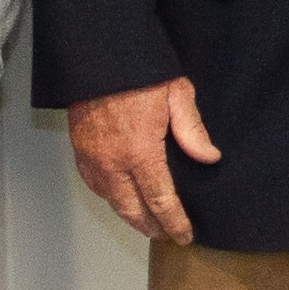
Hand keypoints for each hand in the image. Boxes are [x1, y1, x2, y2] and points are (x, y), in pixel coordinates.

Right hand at [70, 77, 220, 241]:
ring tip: (146, 221)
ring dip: (129, 214)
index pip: (160, 201)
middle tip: (166, 234)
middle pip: (132, 210)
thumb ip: (193, 130)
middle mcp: (113, 162)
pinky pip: (93, 184)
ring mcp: (92, 157)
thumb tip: (209, 157)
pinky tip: (120, 196)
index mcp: (140, 152)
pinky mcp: (79, 149)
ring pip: (110, 200)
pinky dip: (108, 196)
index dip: (174, 222)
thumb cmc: (138, 71)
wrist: (98, 54)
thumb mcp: (177, 94)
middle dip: (150, 227)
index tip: (184, 235)